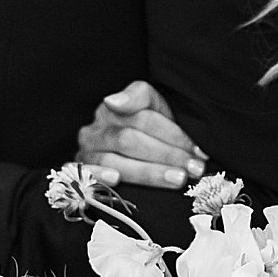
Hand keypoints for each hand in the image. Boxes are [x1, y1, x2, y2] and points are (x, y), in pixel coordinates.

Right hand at [77, 79, 206, 190]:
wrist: (134, 154)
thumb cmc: (149, 131)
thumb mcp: (152, 107)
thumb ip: (139, 96)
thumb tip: (113, 101)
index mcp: (112, 109)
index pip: (143, 120)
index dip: (173, 135)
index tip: (197, 151)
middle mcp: (96, 129)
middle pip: (130, 141)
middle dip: (166, 155)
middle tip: (193, 168)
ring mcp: (86, 152)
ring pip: (114, 161)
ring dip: (148, 172)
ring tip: (177, 179)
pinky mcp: (80, 173)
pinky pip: (85, 175)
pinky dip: (99, 176)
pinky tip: (117, 180)